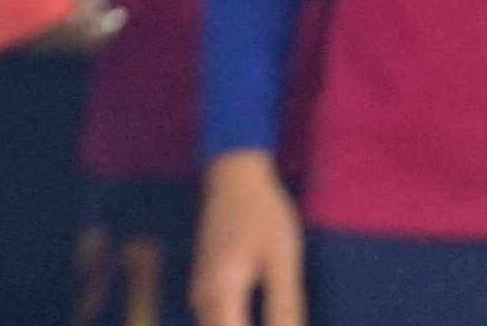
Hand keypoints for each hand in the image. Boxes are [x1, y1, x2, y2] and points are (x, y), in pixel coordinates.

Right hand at [190, 150, 304, 325]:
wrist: (234, 176)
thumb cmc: (262, 214)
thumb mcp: (282, 259)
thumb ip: (285, 305)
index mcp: (222, 294)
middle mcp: (203, 298)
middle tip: (283, 321)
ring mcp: (201, 291)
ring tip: (277, 318)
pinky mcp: (206, 285)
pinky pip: (216, 321)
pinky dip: (235, 325)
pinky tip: (260, 320)